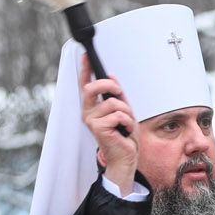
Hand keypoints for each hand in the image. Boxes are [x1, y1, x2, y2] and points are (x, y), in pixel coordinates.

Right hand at [78, 57, 137, 191]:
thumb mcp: (124, 112)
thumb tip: (112, 77)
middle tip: (119, 93)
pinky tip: (125, 131)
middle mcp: (88, 112)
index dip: (85, 69)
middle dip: (110, 86)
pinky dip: (128, 122)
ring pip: (114, 103)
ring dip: (127, 112)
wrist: (125, 158)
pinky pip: (119, 115)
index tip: (86, 56)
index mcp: (93, 107)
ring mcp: (91, 120)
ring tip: (126, 124)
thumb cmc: (124, 137)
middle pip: (93, 87)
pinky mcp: (98, 128)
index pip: (86, 84)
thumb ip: (117, 96)